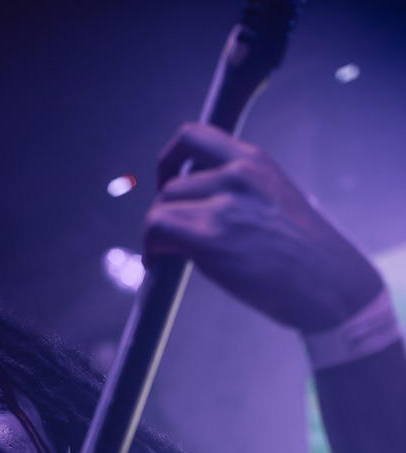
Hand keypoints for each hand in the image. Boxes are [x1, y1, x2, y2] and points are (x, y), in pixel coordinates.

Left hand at [144, 123, 383, 331]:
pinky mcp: (211, 237)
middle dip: (166, 212)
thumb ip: (239, 195)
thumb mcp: (276, 202)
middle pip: (171, 185)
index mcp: (255, 162)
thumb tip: (196, 210)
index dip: (169, 160)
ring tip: (170, 254)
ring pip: (161, 208)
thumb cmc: (308, 257)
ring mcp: (224, 204)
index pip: (192, 137)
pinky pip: (157, 228)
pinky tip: (161, 262)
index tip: (166, 181)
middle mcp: (237, 175)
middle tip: (173, 240)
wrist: (331, 285)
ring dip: (158, 233)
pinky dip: (151, 246)